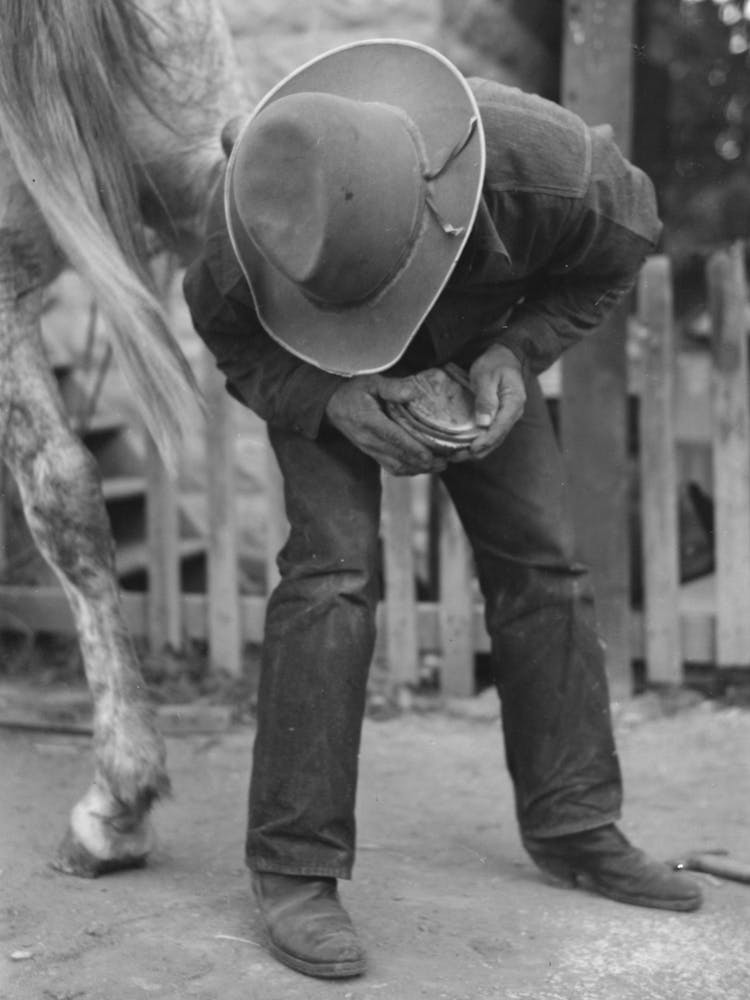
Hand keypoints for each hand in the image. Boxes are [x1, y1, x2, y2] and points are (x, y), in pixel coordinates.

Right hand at [325, 374, 448, 475]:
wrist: (331, 405)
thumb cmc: (352, 390)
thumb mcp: (370, 381)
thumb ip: (391, 387)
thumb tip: (412, 392)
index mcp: (369, 421)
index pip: (394, 439)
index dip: (413, 449)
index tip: (430, 456)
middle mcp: (369, 440)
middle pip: (398, 457)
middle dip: (422, 463)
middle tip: (445, 463)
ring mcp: (369, 449)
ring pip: (396, 466)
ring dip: (418, 469)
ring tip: (438, 466)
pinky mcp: (371, 453)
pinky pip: (391, 467)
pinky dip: (408, 470)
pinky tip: (422, 467)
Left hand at [451, 344, 525, 461]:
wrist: (504, 357)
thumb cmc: (495, 363)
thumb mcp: (487, 376)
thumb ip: (486, 399)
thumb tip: (483, 423)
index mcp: (514, 403)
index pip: (500, 428)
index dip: (486, 441)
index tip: (471, 449)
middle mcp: (513, 414)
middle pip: (497, 438)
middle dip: (478, 451)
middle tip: (457, 457)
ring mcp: (507, 418)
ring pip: (493, 439)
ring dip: (476, 450)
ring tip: (456, 456)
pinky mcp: (499, 418)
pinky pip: (490, 434)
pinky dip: (477, 442)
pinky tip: (463, 447)